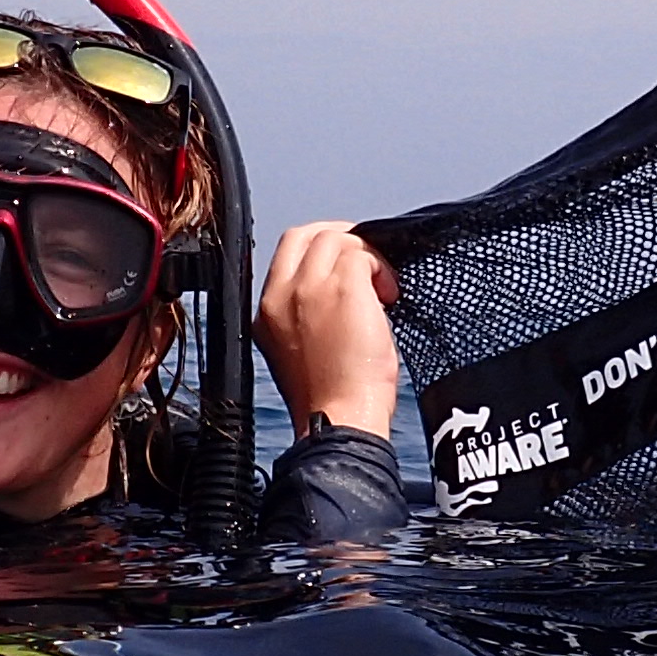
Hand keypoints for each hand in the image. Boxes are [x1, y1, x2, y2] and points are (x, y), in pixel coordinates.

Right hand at [255, 221, 401, 438]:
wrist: (341, 420)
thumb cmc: (330, 398)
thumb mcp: (299, 351)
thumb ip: (305, 314)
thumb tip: (337, 289)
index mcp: (266, 312)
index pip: (286, 254)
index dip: (319, 249)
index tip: (345, 261)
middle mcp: (280, 295)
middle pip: (308, 236)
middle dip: (342, 239)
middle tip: (367, 261)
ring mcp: (309, 288)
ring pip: (338, 240)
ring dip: (366, 257)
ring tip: (382, 292)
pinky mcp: (341, 289)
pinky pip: (361, 256)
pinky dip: (380, 269)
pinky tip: (390, 296)